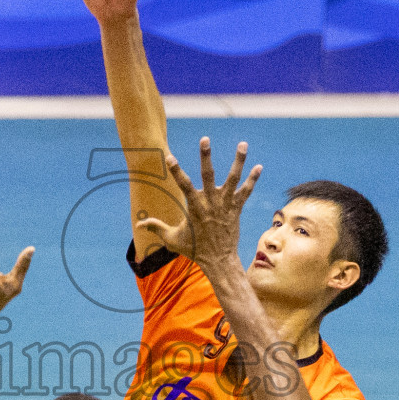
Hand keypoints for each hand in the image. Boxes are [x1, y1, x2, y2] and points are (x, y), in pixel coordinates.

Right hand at [135, 138, 260, 268]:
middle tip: (205, 139)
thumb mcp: (172, 239)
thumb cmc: (194, 250)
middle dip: (206, 156)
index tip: (170, 157)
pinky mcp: (236, 209)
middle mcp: (210, 203)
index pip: (183, 185)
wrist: (218, 260)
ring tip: (242, 144)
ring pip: (232, 179)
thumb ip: (157, 227)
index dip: (176, 171)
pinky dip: (252, 180)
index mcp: (194, 207)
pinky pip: (246, 192)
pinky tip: (259, 167)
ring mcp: (225, 205)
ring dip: (238, 161)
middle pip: (208, 175)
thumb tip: (139, 224)